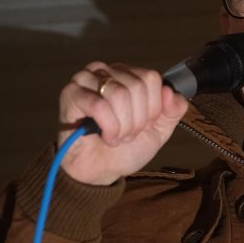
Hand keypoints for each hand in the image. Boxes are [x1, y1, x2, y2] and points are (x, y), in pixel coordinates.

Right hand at [57, 62, 187, 185]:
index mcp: (129, 74)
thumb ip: (173, 110)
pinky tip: (105, 137)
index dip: (153, 107)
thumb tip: (170, 91)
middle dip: (137, 120)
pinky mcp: (70, 94)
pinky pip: (98, 105)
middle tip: (128, 134)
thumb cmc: (126, 148)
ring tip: (116, 136)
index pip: (151, 78)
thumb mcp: (160, 129)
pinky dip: (108, 127)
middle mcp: (107, 71)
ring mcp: (86, 79)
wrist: (100, 171)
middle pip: (136, 86)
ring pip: (118, 94)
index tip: (144, 124)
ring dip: (123, 125)